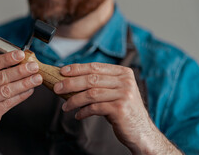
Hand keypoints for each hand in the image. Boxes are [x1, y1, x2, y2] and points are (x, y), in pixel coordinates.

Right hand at [0, 50, 41, 141]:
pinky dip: (21, 95)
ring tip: (37, 78)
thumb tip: (19, 61)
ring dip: (24, 83)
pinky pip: (8, 103)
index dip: (7, 59)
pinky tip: (30, 90)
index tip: (21, 54)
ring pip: (6, 91)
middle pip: (0, 77)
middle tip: (34, 66)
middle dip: (20, 71)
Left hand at [53, 62, 180, 153]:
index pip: (95, 67)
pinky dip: (83, 112)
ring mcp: (124, 94)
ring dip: (74, 100)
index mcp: (123, 73)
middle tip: (57, 88)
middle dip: (70, 83)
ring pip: (91, 93)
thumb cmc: (123, 110)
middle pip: (91, 79)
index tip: (62, 71)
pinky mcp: (120, 108)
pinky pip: (95, 108)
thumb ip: (99, 83)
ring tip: (65, 106)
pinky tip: (78, 115)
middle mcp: (125, 81)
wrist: (141, 132)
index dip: (76, 68)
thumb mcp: (115, 92)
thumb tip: (70, 79)